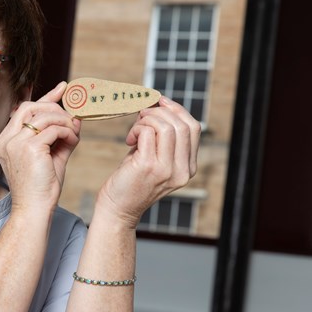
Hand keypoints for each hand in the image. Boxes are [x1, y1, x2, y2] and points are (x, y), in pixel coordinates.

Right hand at [0, 82, 80, 214]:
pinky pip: (53, 129)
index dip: (46, 98)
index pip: (25, 110)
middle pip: (31, 107)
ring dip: (64, 121)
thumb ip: (61, 135)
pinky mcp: (29, 148)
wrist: (35, 209)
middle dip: (56, 108)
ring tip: (74, 133)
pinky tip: (72, 141)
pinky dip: (67, 132)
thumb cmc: (41, 187)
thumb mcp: (51, 155)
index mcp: (5, 141)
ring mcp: (15, 143)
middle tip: (72, 119)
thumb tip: (76, 116)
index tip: (63, 89)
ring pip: (44, 116)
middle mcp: (6, 139)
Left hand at [96, 96, 200, 227]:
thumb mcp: (155, 158)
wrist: (118, 209)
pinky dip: (137, 129)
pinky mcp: (148, 166)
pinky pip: (148, 132)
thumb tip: (161, 105)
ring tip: (134, 130)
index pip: (194, 128)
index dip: (177, 110)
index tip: (160, 102)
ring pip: (166, 126)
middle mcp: (182, 170)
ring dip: (146, 120)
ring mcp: (167, 169)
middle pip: (182, 124)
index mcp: (188, 167)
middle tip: (142, 115)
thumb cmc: (132, 181)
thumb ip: (163, 138)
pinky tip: (129, 140)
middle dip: (160, 112)